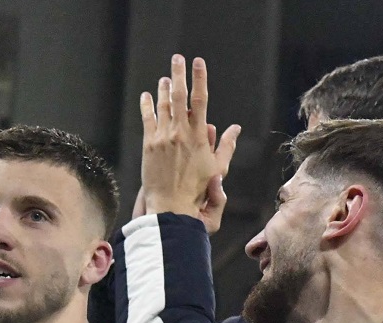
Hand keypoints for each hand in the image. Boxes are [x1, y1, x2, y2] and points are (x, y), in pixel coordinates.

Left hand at [139, 55, 239, 227]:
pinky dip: (147, 106)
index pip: (200, 100)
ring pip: (163, 106)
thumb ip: (226, 145)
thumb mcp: (218, 167)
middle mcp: (179, 132)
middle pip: (179, 96)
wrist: (171, 204)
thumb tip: (236, 128)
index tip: (199, 62)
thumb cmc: (198, 188)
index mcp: (198, 135)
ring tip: (165, 78)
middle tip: (178, 58)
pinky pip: (147, 120)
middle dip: (179, 74)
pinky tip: (146, 96)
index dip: (200, 78)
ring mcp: (162, 137)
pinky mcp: (149, 145)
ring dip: (164, 89)